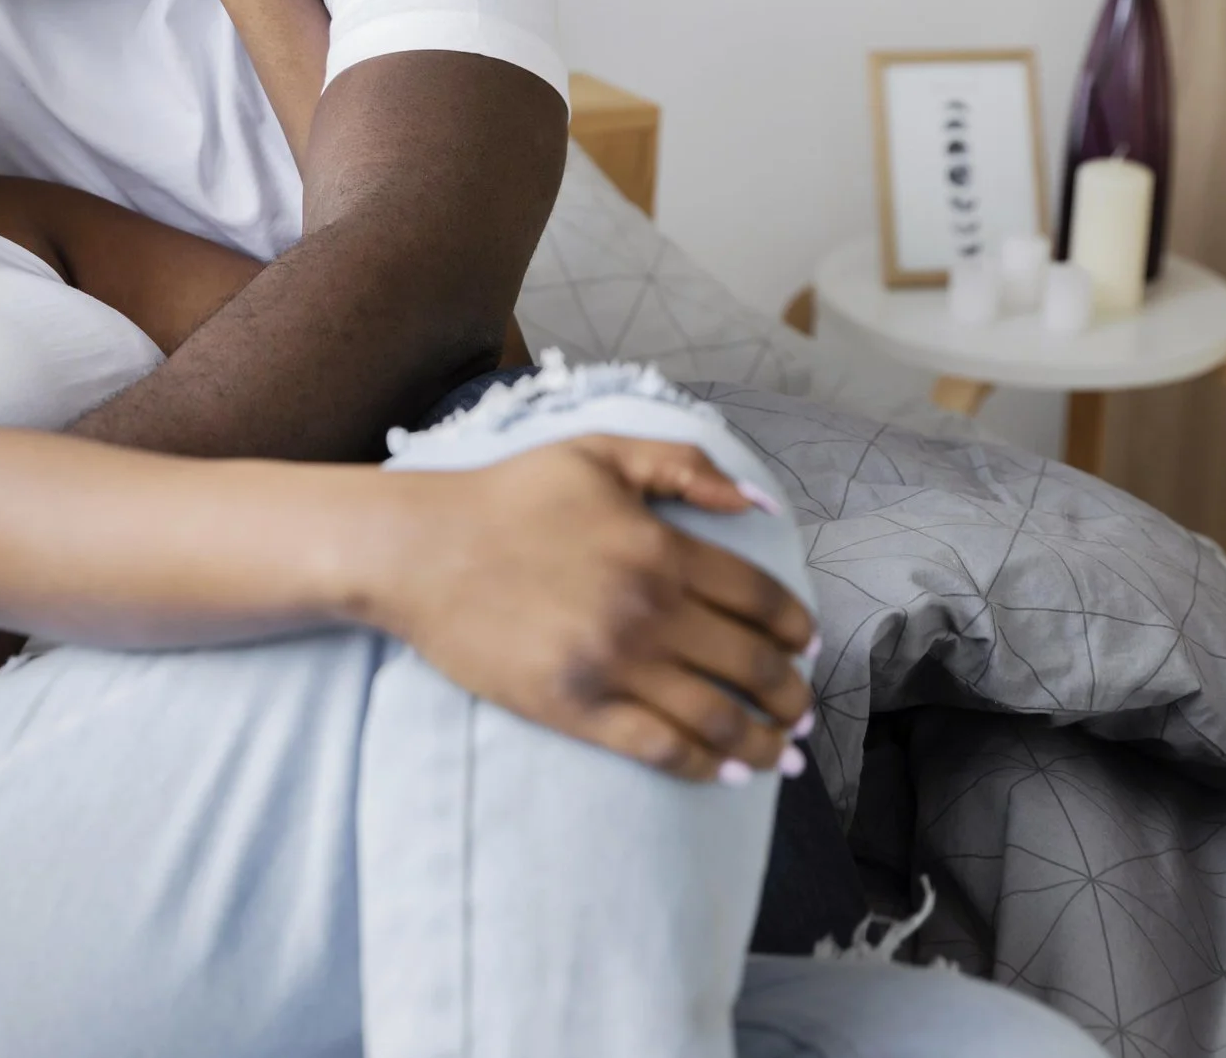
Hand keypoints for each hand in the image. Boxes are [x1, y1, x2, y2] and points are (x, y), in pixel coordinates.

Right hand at [379, 438, 815, 780]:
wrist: (420, 549)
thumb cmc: (508, 496)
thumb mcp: (598, 453)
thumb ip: (684, 466)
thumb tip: (758, 500)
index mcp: (661, 547)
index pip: (761, 598)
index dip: (795, 628)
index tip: (806, 647)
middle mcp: (648, 608)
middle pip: (752, 664)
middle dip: (791, 694)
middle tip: (802, 708)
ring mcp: (613, 663)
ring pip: (718, 717)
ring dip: (766, 741)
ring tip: (783, 752)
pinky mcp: (576, 707)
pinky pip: (662, 748)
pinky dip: (707, 766)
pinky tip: (729, 771)